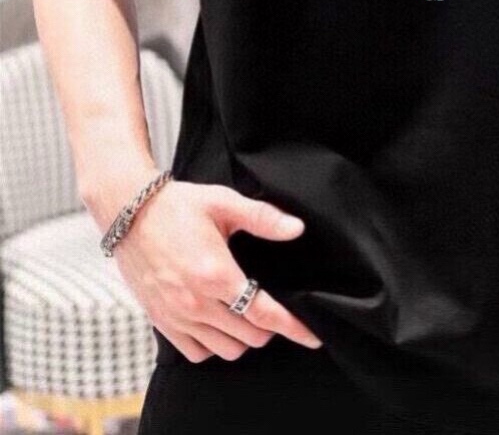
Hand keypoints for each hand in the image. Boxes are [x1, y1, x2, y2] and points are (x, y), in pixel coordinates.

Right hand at [111, 179, 322, 362]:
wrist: (129, 212)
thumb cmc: (179, 206)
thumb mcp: (225, 203)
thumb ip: (263, 218)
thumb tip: (297, 229)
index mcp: (216, 274)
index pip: (264, 313)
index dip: (293, 328)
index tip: (313, 337)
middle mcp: (196, 302)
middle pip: (249, 337)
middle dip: (269, 327)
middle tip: (273, 308)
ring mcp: (177, 316)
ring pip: (226, 350)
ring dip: (243, 337)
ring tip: (247, 314)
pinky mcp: (161, 321)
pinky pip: (197, 352)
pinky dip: (214, 345)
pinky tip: (219, 322)